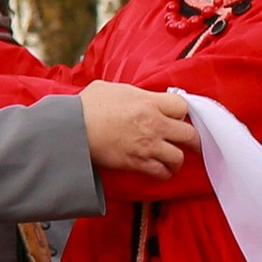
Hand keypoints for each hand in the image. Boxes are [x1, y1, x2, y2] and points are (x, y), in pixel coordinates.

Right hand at [80, 81, 195, 177]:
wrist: (71, 129)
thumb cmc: (86, 106)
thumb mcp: (112, 88)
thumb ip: (133, 92)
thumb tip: (139, 96)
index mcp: (149, 102)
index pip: (183, 107)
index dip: (182, 113)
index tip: (176, 117)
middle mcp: (154, 124)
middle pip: (189, 135)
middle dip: (191, 140)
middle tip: (189, 142)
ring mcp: (147, 145)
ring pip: (178, 157)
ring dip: (177, 159)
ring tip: (174, 160)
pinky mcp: (136, 163)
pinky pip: (161, 172)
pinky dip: (163, 173)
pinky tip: (160, 170)